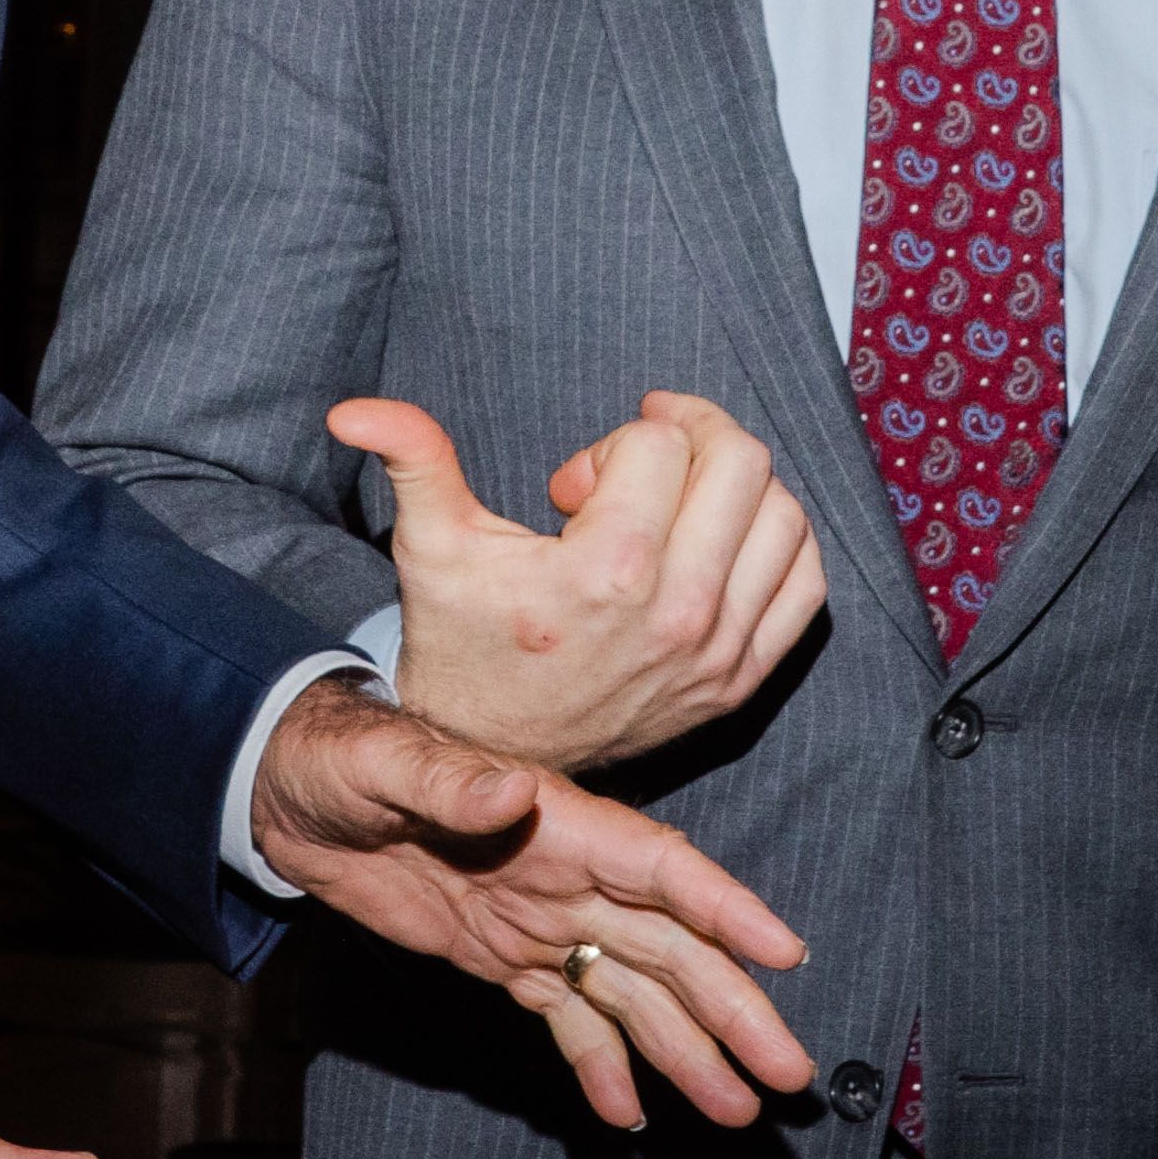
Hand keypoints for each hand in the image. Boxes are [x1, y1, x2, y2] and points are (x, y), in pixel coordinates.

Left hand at [244, 678, 814, 1132]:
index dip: (726, 910)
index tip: (785, 954)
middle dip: (733, 1009)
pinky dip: (602, 1067)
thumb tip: (507, 794)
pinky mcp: (504, 960)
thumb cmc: (341, 758)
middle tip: (785, 1072)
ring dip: (686, 1052)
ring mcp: (542, 923)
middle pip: (671, 949)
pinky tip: (633, 1116)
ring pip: (634, 995)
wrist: (287, 793)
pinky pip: (569, 1019)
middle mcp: (568, 877)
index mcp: (556, 822)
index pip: (661, 868)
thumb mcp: (387, 765)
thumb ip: (449, 784)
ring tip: (737, 1110)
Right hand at [338, 390, 827, 772]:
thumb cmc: (463, 638)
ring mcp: (719, 652)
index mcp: (608, 572)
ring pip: (784, 515)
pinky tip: (720, 540)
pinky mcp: (741, 679)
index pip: (661, 443)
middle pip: (741, 464)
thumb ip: (411, 461)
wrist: (491, 748)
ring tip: (678, 500)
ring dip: (736, 487)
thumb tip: (352, 410)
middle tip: (640, 458)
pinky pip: (805, 584)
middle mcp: (678, 613)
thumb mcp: (432, 545)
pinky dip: (777, 544)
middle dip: (690, 437)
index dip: (613, 443)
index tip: (573, 486)